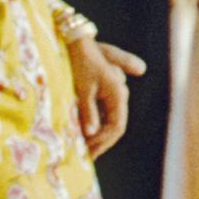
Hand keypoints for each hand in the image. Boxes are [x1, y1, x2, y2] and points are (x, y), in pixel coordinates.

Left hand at [72, 40, 132, 156]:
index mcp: (118, 94)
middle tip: (86, 157)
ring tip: (82, 149)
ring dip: (97, 135)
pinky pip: (103, 114)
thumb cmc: (80, 62)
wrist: (78, 42)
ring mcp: (114, 94)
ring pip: (109, 121)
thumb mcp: (82, 89)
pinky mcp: (105, 93)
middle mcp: (120, 94)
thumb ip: (88, 112)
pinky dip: (94, 125)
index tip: (90, 153)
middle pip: (115, 126)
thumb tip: (91, 133)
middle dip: (101, 142)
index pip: (117, 126)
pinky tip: (82, 135)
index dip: (104, 142)